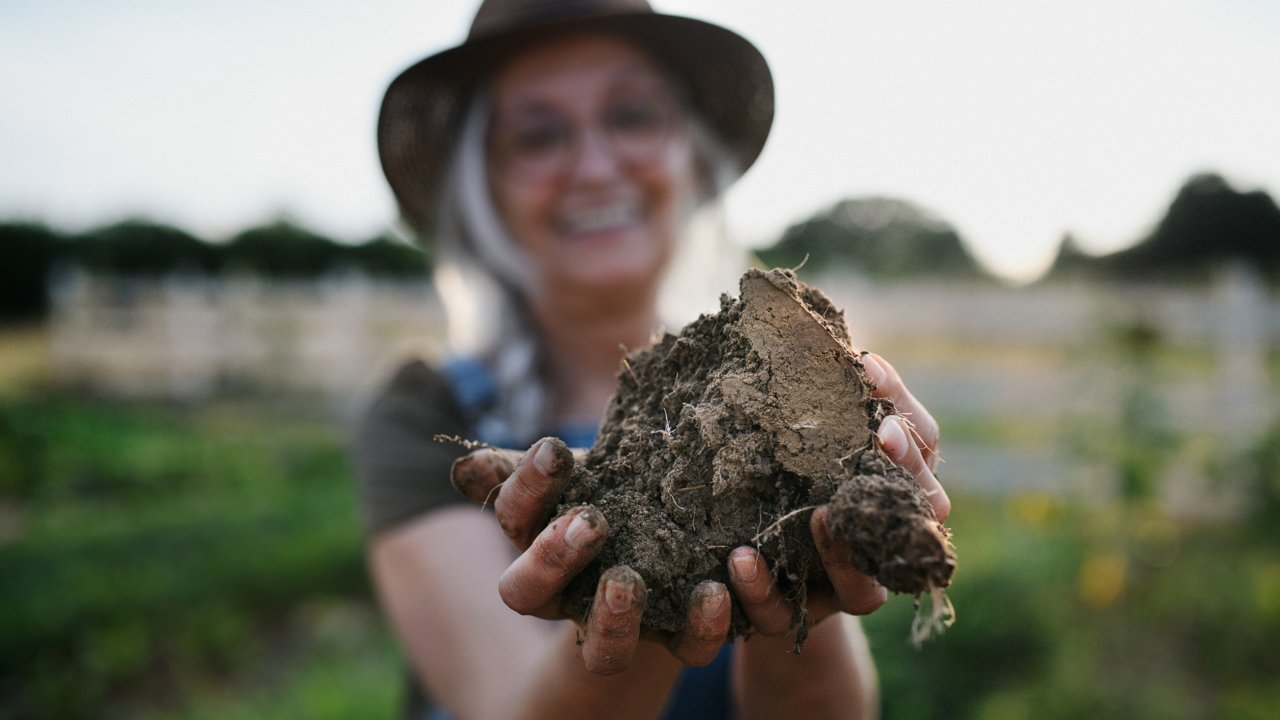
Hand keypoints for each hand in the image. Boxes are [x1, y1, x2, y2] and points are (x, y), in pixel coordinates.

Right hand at [451, 439, 731, 673]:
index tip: (555, 449)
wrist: (677, 531)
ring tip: (627, 581)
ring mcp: (622, 628)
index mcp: (536, 549)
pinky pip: (688, 648)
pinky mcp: (680, 639)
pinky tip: (714, 588)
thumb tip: (466, 467)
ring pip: (604, 652)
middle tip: (588, 520)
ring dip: (613, 620)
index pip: (513, 522)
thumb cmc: (613, 492)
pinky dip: (703, 625)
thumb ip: (525, 471)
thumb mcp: (578, 475)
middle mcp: (568, 600)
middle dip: (554, 559)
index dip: (527, 489)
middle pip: (534, 595)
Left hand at [729, 351, 949, 635]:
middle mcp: (881, 551)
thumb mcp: (826, 430)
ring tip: (819, 515)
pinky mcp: (790, 617)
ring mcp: (841, 592)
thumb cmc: (797, 465)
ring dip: (841, 555)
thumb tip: (865, 361)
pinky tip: (741, 558)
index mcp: (896, 498)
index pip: (922, 470)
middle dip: (897, 493)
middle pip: (911, 533)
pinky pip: (782, 613)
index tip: (883, 410)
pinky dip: (763, 588)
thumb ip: (855, 403)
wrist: (739, 539)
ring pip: (861, 593)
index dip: (910, 439)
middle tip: (878, 445)